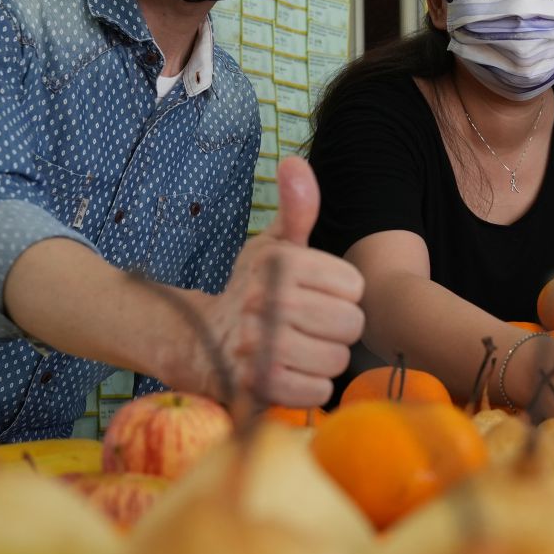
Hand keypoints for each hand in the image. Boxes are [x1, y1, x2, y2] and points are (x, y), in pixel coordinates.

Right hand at [189, 156, 364, 407]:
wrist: (199, 341)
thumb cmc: (252, 289)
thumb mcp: (272, 246)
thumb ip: (296, 208)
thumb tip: (295, 162)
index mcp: (280, 263)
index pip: (354, 287)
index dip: (342, 295)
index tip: (317, 295)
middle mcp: (267, 300)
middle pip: (350, 324)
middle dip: (337, 329)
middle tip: (311, 327)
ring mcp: (259, 345)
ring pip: (335, 360)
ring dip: (324, 360)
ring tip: (300, 349)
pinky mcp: (256, 386)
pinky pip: (316, 391)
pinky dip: (310, 388)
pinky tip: (292, 373)